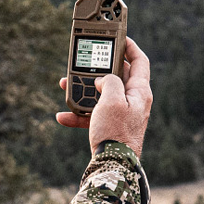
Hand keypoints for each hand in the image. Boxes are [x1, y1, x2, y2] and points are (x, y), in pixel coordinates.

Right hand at [56, 37, 151, 157]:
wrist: (112, 166)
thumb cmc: (115, 132)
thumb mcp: (112, 99)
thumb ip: (109, 81)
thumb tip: (103, 81)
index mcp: (139, 92)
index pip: (140, 61)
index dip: (130, 46)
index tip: (119, 36)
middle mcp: (133, 102)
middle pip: (116, 76)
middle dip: (97, 69)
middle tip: (85, 61)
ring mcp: (122, 115)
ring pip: (101, 94)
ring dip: (83, 90)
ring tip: (65, 85)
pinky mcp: (110, 127)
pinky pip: (93, 114)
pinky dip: (78, 114)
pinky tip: (63, 116)